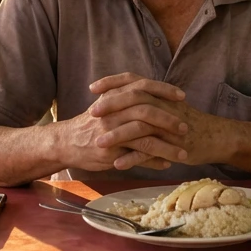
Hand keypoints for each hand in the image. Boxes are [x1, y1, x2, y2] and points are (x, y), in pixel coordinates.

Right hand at [55, 89, 183, 172]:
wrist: (65, 143)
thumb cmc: (90, 124)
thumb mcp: (105, 104)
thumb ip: (125, 96)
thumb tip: (151, 92)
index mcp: (114, 96)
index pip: (142, 86)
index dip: (163, 89)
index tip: (182, 96)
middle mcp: (113, 112)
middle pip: (146, 110)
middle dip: (169, 118)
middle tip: (185, 127)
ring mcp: (111, 132)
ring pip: (144, 136)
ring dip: (167, 145)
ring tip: (184, 152)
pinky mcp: (111, 152)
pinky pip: (137, 156)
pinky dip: (154, 160)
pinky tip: (167, 163)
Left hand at [89, 73, 227, 169]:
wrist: (215, 137)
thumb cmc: (188, 122)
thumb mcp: (167, 105)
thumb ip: (148, 99)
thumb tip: (123, 95)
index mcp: (160, 94)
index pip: (133, 80)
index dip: (112, 82)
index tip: (92, 87)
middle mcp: (164, 105)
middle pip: (134, 99)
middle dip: (110, 105)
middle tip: (91, 113)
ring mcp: (168, 126)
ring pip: (139, 126)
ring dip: (117, 134)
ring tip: (98, 143)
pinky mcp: (173, 145)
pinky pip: (150, 151)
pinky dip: (132, 157)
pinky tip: (117, 164)